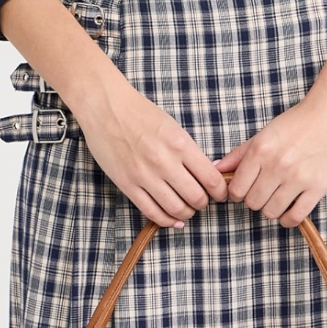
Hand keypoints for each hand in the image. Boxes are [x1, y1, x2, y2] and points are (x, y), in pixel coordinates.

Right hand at [74, 72, 228, 228]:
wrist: (105, 107)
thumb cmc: (140, 113)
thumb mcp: (173, 127)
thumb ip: (189, 152)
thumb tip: (207, 174)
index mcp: (180, 144)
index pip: (211, 179)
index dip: (220, 192)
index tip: (221, 194)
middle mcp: (165, 162)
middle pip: (196, 197)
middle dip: (203, 203)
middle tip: (202, 201)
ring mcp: (145, 175)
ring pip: (175, 208)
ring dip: (186, 213)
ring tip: (187, 209)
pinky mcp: (127, 184)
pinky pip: (152, 212)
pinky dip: (166, 220)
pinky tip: (172, 219)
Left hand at [212, 91, 326, 227]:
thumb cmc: (298, 121)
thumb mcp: (265, 133)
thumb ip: (239, 153)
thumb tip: (216, 168)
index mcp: (260, 150)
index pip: (236, 189)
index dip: (238, 193)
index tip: (246, 190)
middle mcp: (276, 165)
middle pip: (253, 203)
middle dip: (255, 201)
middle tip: (264, 192)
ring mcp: (297, 178)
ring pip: (272, 212)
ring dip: (272, 209)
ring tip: (278, 199)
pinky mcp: (317, 187)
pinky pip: (295, 216)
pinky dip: (289, 219)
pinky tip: (290, 210)